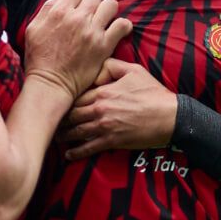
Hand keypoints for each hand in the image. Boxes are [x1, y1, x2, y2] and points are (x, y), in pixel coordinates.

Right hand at [23, 0, 131, 101]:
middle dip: (93, 4)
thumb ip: (47, 7)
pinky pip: (122, 25)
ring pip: (110, 5)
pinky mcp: (104, 45)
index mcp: (58, 11)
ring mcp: (92, 31)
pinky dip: (122, 26)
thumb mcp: (33, 29)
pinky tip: (116, 31)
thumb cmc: (39, 59)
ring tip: (103, 21)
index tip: (78, 8)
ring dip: (108, 11)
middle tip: (90, 17)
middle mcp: (77, 18)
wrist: (50, 85)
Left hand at [62, 58, 177, 159]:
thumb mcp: (134, 70)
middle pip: (71, 115)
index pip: (76, 96)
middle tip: (51, 121)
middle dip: (60, 119)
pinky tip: (68, 154)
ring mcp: (104, 127)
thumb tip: (97, 66)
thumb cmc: (153, 92)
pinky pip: (89, 148)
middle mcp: (99, 109)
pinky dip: (76, 152)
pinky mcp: (111, 141)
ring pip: (76, 132)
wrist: (169, 116)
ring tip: (56, 137)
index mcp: (103, 92)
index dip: (65, 100)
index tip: (57, 102)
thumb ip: (112, 65)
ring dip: (64, 136)